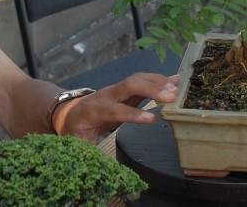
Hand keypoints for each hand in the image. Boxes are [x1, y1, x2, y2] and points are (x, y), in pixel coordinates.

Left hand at [54, 73, 179, 140]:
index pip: (115, 110)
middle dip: (151, 89)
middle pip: (128, 86)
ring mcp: (115, 89)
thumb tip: (100, 167)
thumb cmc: (76, 131)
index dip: (133, 114)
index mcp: (94, 110)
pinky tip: (174, 80)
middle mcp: (106, 95)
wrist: (69, 113)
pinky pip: (141, 81)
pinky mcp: (124, 89)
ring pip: (136, 79)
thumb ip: (88, 151)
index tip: (152, 119)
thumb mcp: (78, 143)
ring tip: (177, 88)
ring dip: (157, 82)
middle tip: (172, 96)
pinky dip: (158, 80)